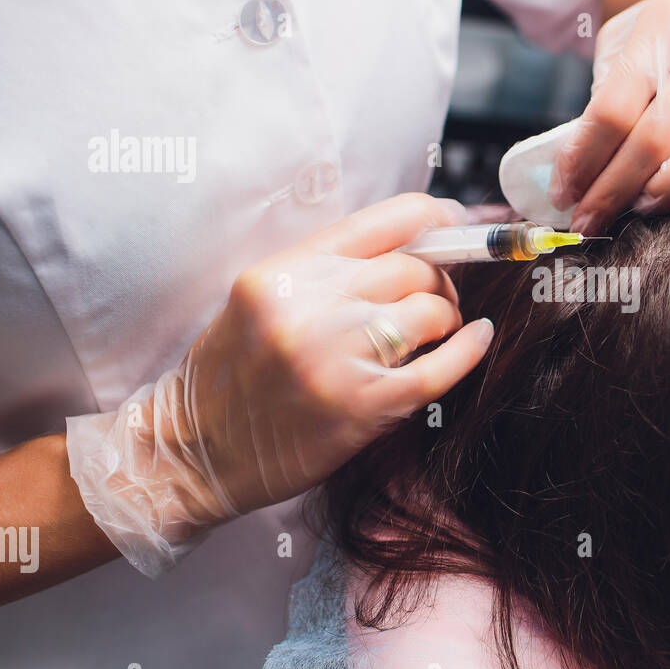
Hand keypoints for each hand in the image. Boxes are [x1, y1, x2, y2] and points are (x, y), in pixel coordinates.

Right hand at [66, 193, 493, 575]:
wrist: (193, 451)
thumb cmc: (233, 373)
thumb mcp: (263, 300)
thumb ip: (329, 270)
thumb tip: (415, 242)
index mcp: (284, 273)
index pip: (385, 221)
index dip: (434, 217)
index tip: (453, 223)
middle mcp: (310, 309)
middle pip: (415, 268)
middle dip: (438, 279)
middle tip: (434, 297)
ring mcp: (336, 361)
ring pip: (431, 312)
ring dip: (445, 318)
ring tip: (434, 331)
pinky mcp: (361, 409)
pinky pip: (439, 370)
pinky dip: (468, 351)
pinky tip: (476, 340)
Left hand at [551, 0, 669, 235]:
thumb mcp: (626, 41)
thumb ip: (605, 96)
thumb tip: (575, 171)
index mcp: (653, 40)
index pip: (609, 113)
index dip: (580, 163)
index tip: (564, 197)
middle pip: (653, 137)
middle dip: (613, 192)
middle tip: (590, 222)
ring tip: (645, 207)